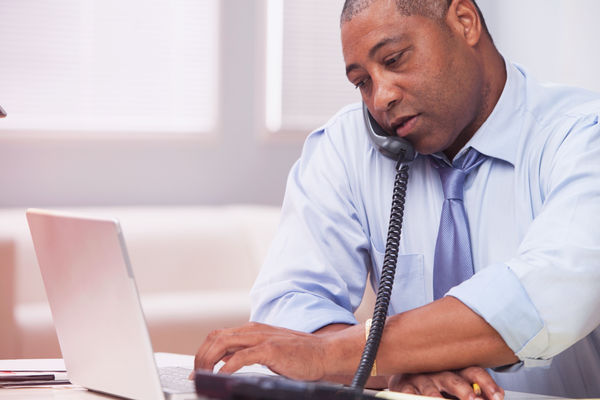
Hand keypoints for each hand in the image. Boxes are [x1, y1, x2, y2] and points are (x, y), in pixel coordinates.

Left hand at [193, 322, 333, 380]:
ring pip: (223, 343)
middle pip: (215, 337)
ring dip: (208, 360)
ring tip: (204, 377)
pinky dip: (227, 367)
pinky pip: (242, 356)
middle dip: (200, 356)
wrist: (324, 353)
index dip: (203, 351)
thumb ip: (247, 352)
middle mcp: (254, 330)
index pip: (218, 335)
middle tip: (196, 375)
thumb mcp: (267, 350)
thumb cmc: (298, 355)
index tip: (196, 369)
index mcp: (251, 330)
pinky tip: (222, 377)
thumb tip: (225, 363)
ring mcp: (262, 338)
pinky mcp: (271, 349)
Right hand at [388, 367, 503, 399]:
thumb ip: (475, 389)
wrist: (404, 376)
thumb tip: (499, 394)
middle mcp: (439, 373)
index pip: (474, 372)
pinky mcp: (404, 386)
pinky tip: (419, 399)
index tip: (498, 397)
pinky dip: (413, 397)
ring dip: (437, 397)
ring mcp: (421, 379)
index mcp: (456, 371)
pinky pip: (408, 392)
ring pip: (430, 388)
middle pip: (454, 380)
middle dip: (465, 391)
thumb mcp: (456, 385)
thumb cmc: (435, 382)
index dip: (487, 384)